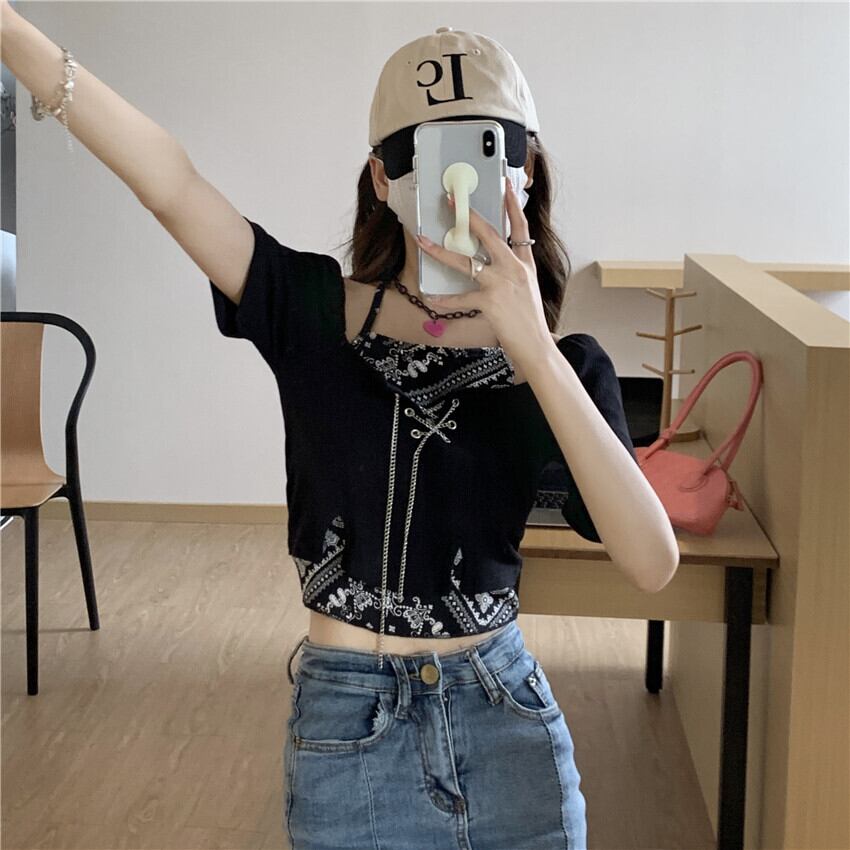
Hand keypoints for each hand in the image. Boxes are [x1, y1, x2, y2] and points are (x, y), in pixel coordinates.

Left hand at [414, 177, 554, 370]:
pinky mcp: (490, 303)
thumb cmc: (529, 320)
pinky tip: (432, 297)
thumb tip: (494, 259)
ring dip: (441, 252)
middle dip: (469, 216)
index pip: (520, 227)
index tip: (504, 184)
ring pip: (466, 262)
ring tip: (424, 241)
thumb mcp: (527, 288)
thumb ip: (514, 270)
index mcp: (525, 264)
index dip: (512, 204)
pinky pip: (460, 298)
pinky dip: (445, 299)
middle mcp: (514, 269)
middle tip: (451, 201)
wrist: (536, 345)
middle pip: (489, 235)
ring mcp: (501, 284)